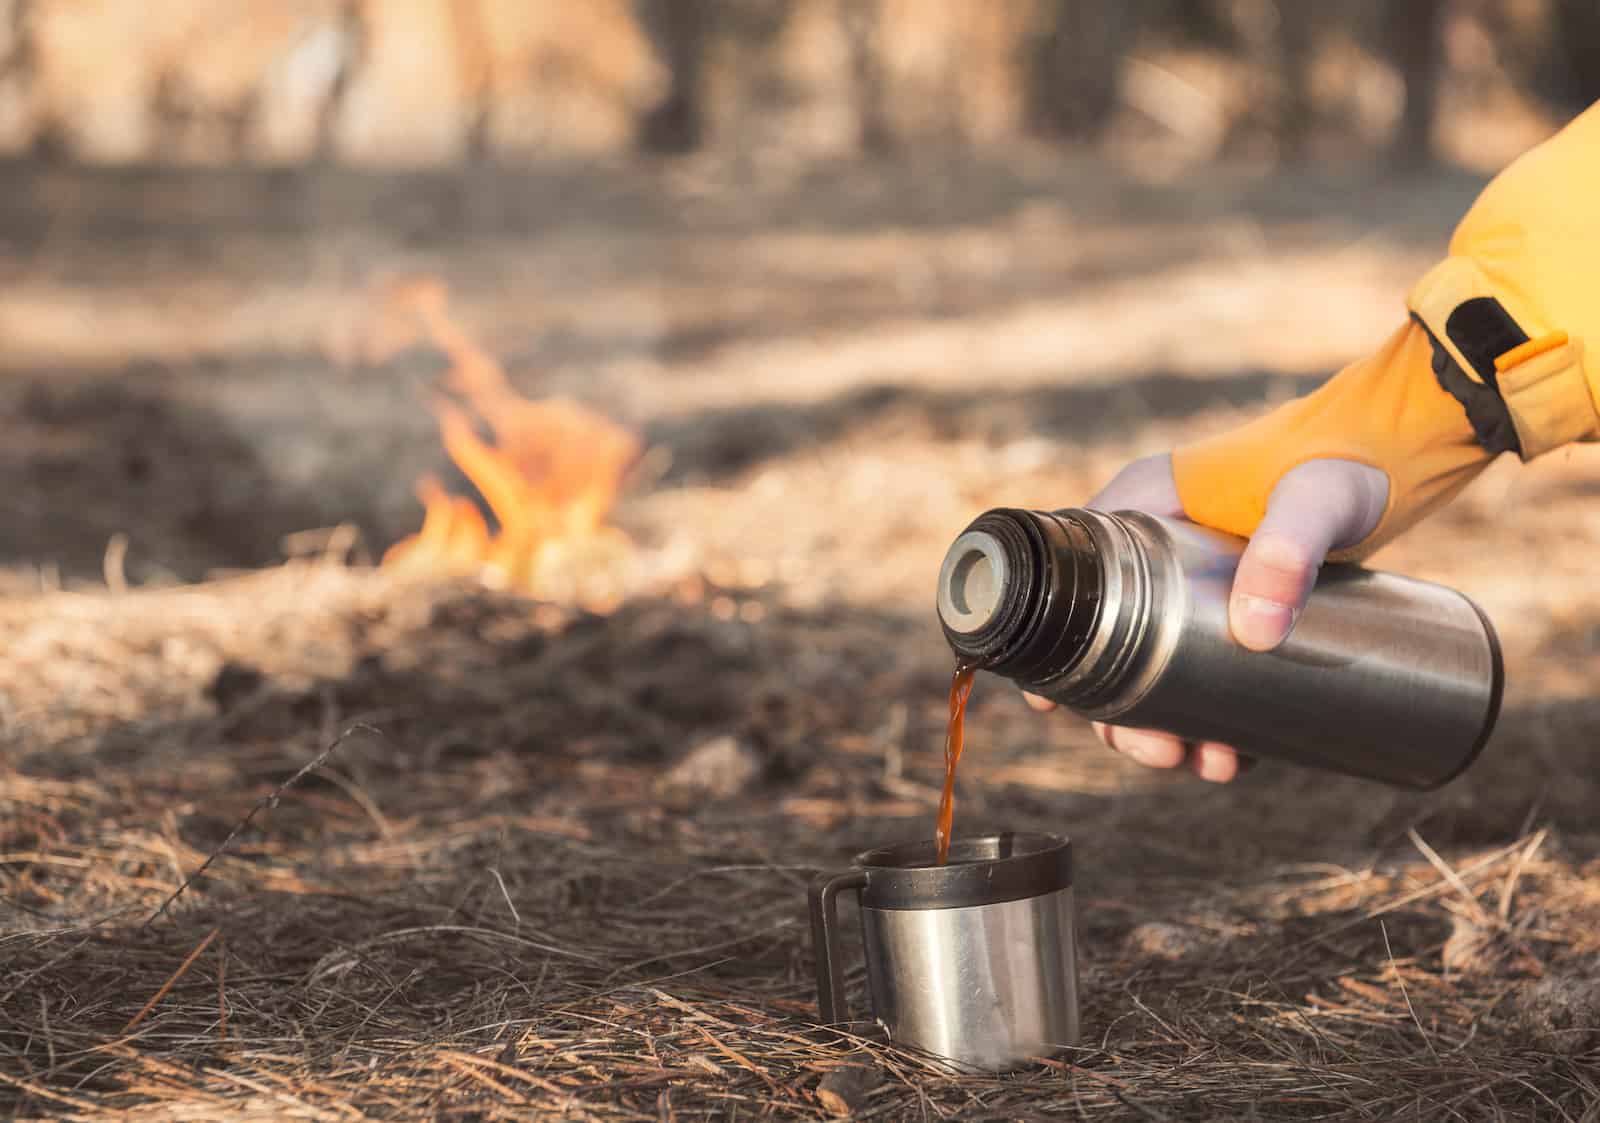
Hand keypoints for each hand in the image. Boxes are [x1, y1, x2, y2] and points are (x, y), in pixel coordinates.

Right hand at [1023, 453, 1387, 781]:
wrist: (1404, 453)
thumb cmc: (1349, 458)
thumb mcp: (1314, 502)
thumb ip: (1286, 553)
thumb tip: (1254, 635)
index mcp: (1146, 503)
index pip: (1071, 577)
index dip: (1056, 644)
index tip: (1052, 705)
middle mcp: (1157, 544)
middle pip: (1110, 640)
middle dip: (1124, 710)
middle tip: (1160, 752)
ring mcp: (1197, 578)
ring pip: (1155, 665)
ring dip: (1168, 725)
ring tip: (1209, 766)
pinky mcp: (1238, 603)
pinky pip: (1205, 668)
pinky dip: (1212, 716)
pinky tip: (1236, 755)